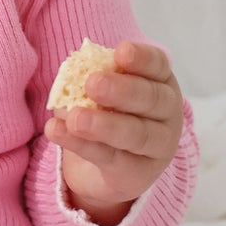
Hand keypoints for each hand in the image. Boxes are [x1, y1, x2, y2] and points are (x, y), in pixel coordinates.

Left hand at [45, 40, 184, 225]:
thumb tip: (71, 73)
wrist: (104, 168)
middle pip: (151, 99)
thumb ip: (89, 79)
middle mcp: (167, 113)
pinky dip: (82, 145)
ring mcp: (158, 147)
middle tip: (93, 83)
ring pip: (136, 134)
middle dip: (122, 90)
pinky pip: (111, 158)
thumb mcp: (99, 92)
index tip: (121, 51)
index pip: (157, 65)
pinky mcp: (137, 174)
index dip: (142, 58)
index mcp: (160, 82)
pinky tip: (58, 131)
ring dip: (104, 125)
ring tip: (75, 118)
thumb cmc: (105, 114)